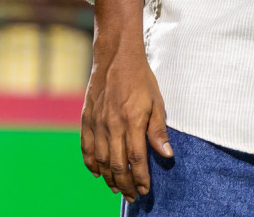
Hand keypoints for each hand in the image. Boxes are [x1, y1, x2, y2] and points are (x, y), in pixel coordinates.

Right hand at [81, 0, 172, 202]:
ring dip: (109, 178)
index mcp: (132, 122)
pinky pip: (87, 147)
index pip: (136, 159)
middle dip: (126, 184)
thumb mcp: (157, 102)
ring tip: (118, 188)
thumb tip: (166, 154)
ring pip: (101, 160)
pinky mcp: (87, 119)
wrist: (116, 57)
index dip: (141, 178)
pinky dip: (91, 163)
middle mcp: (112, 125)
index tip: (146, 190)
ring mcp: (97, 123)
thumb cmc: (141, 79)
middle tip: (133, 196)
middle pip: (117, 165)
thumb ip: (158, 130)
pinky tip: (96, 173)